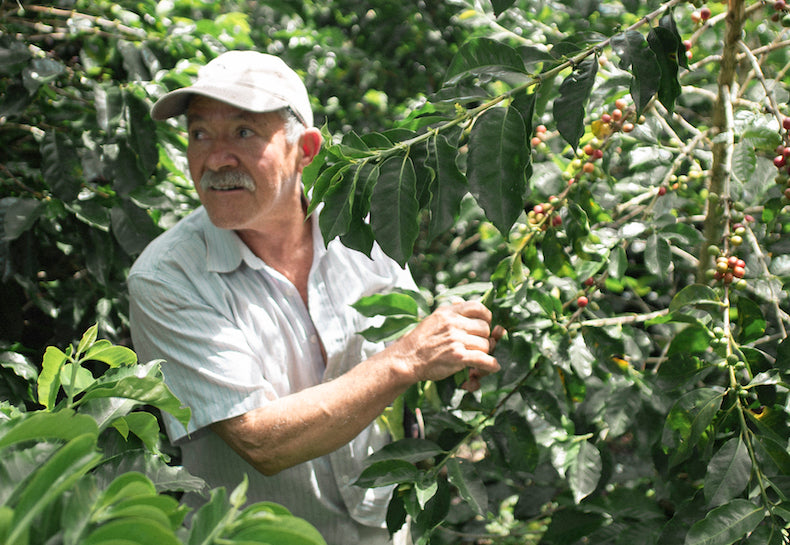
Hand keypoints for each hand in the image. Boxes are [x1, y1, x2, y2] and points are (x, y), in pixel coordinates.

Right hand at [388, 301, 502, 384]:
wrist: (407, 358)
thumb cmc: (421, 340)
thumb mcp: (434, 318)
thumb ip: (450, 311)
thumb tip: (461, 301)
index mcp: (448, 312)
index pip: (477, 307)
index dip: (486, 316)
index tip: (484, 323)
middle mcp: (453, 323)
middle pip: (484, 328)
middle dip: (483, 337)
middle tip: (476, 344)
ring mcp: (456, 340)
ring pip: (485, 344)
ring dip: (483, 352)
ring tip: (474, 355)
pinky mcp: (458, 357)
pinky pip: (483, 359)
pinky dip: (491, 364)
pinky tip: (494, 366)